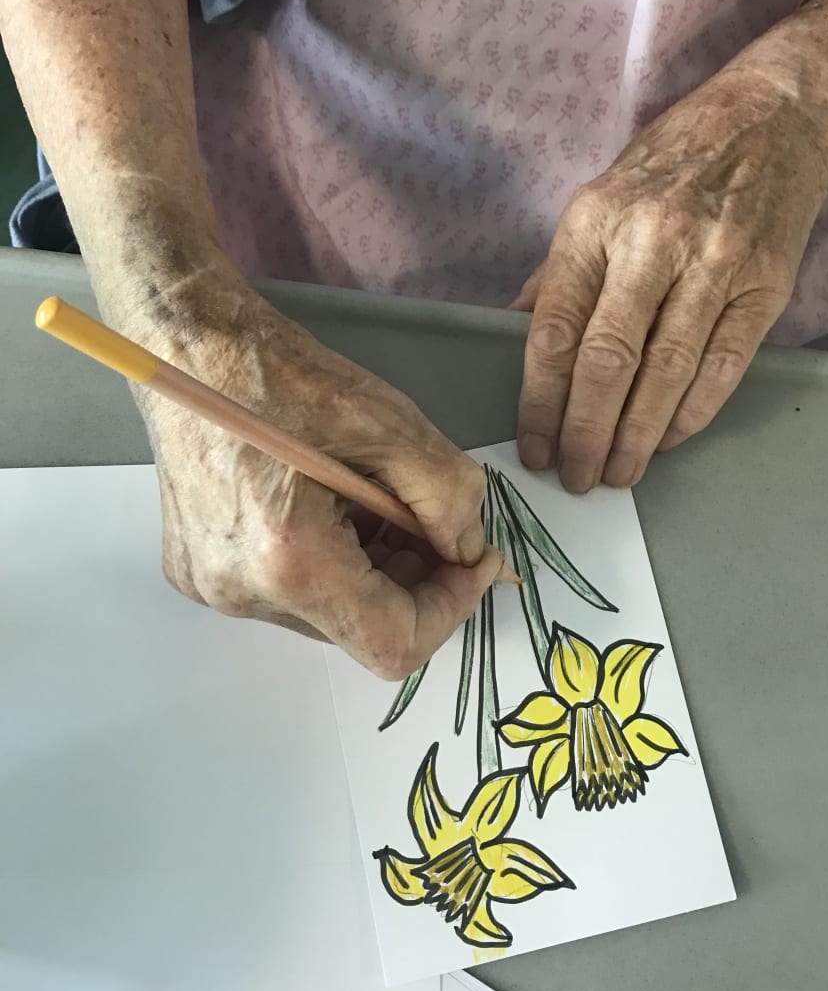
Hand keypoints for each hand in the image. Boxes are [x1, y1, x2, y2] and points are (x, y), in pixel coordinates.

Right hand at [132, 279, 500, 677]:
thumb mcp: (391, 424)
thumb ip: (448, 496)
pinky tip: (336, 506)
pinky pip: (290, 593)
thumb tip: (467, 550)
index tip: (477, 561)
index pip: (392, 642)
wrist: (187, 348)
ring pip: (328, 615)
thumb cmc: (283, 375)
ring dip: (375, 572)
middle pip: (361, 630)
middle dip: (416, 584)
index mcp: (287, 559)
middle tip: (436, 522)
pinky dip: (333, 563)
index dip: (451, 608)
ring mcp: (213, 588)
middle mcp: (241, 592)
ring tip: (381, 503)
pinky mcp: (199, 573)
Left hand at [514, 49, 827, 491]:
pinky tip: (670, 439)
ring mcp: (714, 264)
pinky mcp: (764, 284)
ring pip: (666, 371)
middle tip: (576, 478)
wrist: (773, 119)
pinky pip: (722, 365)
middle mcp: (651, 242)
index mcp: (595, 222)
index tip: (534, 446)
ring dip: (638, 435)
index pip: (556, 330)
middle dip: (586, 431)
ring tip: (618, 472)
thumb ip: (561, 270)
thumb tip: (519, 331)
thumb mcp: (599, 196)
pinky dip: (692, 412)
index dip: (541, 400)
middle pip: (608, 360)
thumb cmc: (674, 163)